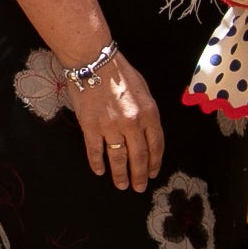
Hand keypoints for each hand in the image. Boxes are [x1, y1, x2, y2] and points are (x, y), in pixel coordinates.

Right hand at [62, 52, 163, 191]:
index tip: (153, 173)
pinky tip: (100, 171)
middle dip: (140, 175)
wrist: (93, 61)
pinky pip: (95, 151)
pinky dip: (98, 163)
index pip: (156, 145)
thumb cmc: (119, 72)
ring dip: (120, 175)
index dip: (155, 162)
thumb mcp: (144, 90)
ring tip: (121, 185)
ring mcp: (111, 127)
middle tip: (138, 187)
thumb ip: (147, 113)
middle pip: (139, 156)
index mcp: (149, 114)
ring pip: (119, 158)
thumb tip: (146, 132)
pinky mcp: (91, 127)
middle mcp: (132, 123)